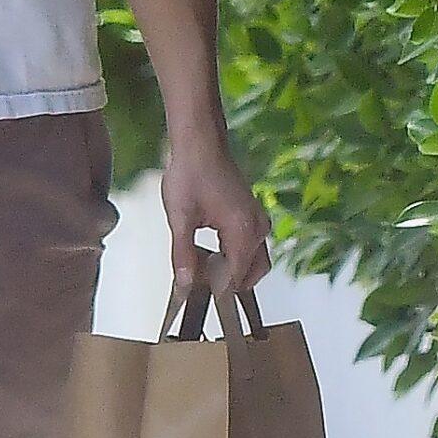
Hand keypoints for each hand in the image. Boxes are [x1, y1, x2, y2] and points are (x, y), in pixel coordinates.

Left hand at [162, 124, 271, 302]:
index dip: (216, 289)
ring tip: (198, 262)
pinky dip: (232, 254)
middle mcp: (258, 228)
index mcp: (243, 230)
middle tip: (197, 278)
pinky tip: (206, 250)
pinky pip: (250, 246)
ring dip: (229, 268)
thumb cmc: (190, 174)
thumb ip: (182, 254)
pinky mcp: (253, 215)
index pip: (237, 277)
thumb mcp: (180, 217)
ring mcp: (258, 220)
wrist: (201, 145)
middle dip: (226, 281)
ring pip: (253, 260)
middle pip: (252, 272)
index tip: (195, 293)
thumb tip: (184, 284)